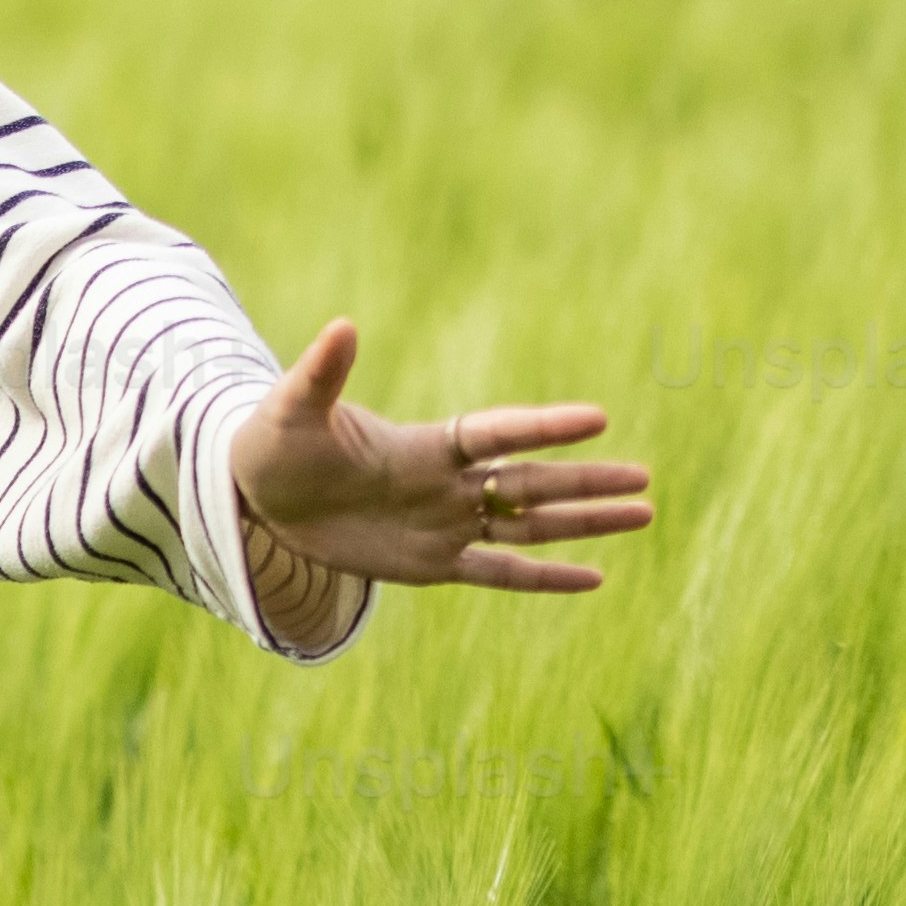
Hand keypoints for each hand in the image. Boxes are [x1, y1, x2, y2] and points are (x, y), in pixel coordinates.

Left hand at [225, 320, 650, 599]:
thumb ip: (322, 375)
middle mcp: (447, 484)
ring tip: (643, 513)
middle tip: (646, 477)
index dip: (543, 427)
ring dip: (584, 521)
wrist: (260, 499)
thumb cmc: (274, 446)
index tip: (597, 417)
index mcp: (424, 446)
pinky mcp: (432, 563)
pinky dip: (545, 578)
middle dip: (586, 481)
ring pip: (530, 525)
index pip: (496, 434)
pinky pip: (500, 574)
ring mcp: (445, 524)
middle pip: (531, 481)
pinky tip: (595, 577)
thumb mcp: (291, 412)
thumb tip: (342, 327)